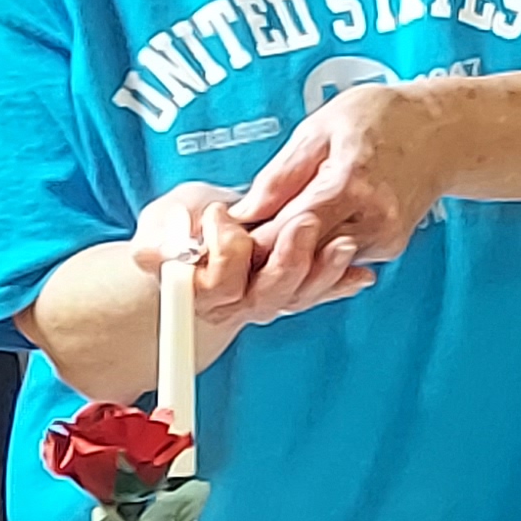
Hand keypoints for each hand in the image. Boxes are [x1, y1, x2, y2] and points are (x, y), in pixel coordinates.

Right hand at [128, 179, 363, 365]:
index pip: (217, 282)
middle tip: (303, 221)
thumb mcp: (160, 222)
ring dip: (324, 270)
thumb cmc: (175, 229)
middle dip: (288, 257)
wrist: (193, 241)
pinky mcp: (290, 293)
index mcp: (197, 288)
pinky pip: (319, 294)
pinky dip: (341, 282)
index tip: (220, 217)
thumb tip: (166, 250)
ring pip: (298, 295)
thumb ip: (160, 237)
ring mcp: (265, 301)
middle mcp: (234, 303)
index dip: (224, 252)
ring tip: (343, 244)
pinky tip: (361, 273)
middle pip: (268, 292)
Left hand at [234, 75, 460, 299]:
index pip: (285, 232)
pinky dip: (314, 251)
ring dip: (287, 256)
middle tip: (231, 247)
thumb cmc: (383, 118)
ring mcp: (383, 240)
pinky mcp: (388, 249)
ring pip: (318, 266)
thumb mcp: (322, 128)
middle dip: (262, 256)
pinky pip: (338, 259)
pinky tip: (298, 234)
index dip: (247, 243)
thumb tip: (242, 213)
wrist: (445, 132)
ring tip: (261, 236)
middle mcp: (371, 221)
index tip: (220, 239)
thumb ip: (281, 175)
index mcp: (350, 184)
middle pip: (300, 259)